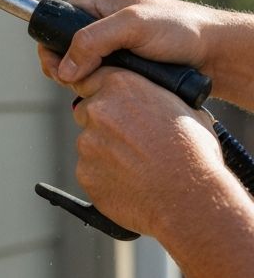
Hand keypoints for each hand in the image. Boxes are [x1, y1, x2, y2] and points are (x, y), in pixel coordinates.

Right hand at [36, 0, 214, 87]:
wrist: (215, 52)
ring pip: (79, 70)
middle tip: (82, 84)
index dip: (52, 51)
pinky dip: (101, 89)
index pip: (53, 26)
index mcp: (93, 4)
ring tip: (104, 87)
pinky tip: (112, 93)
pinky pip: (98, 80)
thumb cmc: (180, 30)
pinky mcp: (120, 66)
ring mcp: (109, 47)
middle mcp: (97, 24)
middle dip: (67, 71)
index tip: (61, 71)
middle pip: (62, 52)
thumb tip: (63, 68)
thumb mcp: (132, 27)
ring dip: (86, 82)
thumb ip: (93, 41)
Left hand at [69, 66, 222, 240]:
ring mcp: (87, 142)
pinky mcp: (83, 172)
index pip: (92, 79)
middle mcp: (97, 110)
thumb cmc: (194, 154)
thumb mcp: (183, 110)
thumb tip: (150, 99)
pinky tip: (131, 182)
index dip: (100, 92)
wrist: (190, 199)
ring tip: (138, 166)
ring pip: (89, 143)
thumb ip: (153, 98)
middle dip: (102, 123)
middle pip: (87, 111)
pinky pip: (90, 170)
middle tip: (130, 140)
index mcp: (121, 86)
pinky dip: (104, 175)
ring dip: (105, 151)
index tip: (108, 103)